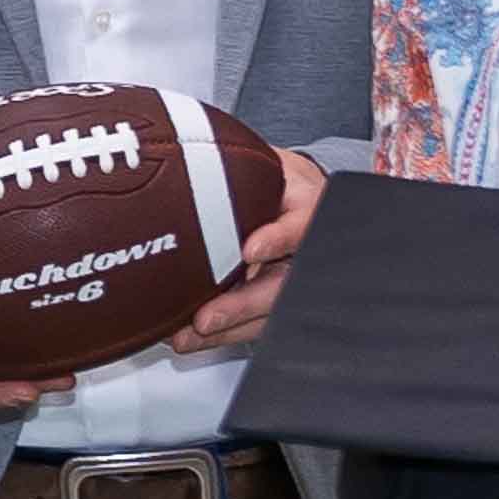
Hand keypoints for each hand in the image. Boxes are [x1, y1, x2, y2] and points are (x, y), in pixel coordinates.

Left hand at [154, 140, 324, 358]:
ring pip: (268, 312)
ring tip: (191, 335)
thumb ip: (242, 169)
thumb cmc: (279, 180)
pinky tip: (193, 337)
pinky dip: (224, 332)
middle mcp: (306, 250)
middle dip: (243, 305)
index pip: (301, 225)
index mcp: (308, 211)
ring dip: (228, 328)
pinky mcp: (279, 301)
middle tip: (205, 318)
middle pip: (282, 285)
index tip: (251, 250)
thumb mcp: (269, 165)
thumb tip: (189, 161)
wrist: (299, 194)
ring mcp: (294, 279)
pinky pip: (256, 323)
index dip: (279, 239)